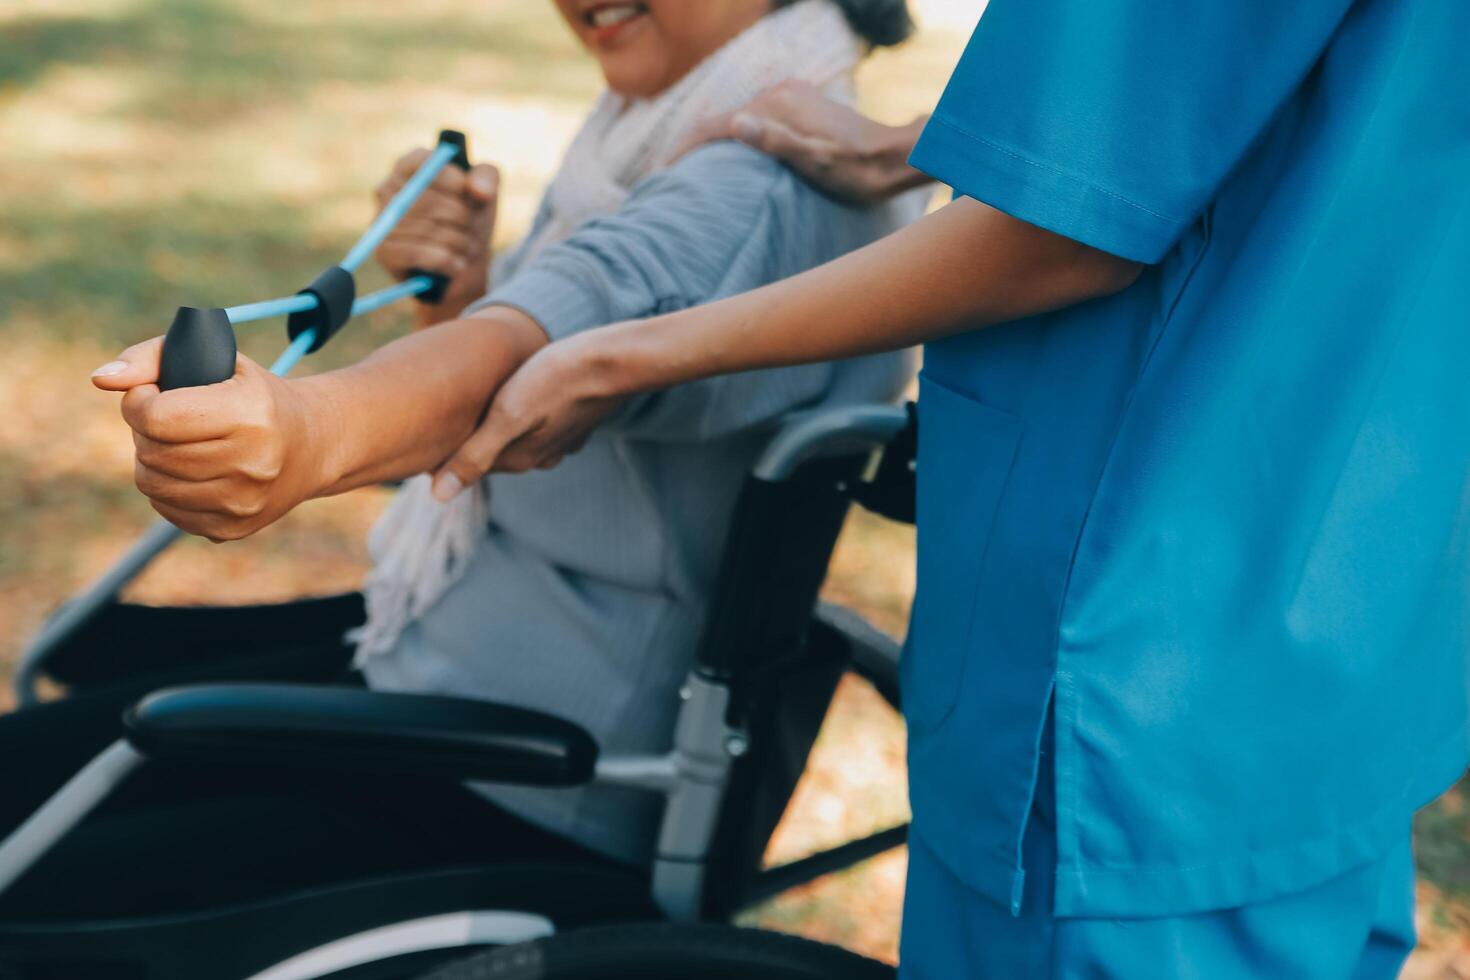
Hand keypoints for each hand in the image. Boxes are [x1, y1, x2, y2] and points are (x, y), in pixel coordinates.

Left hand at [91, 338, 328, 540]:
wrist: (313, 445)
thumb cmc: (252, 394)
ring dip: (152, 460)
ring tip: (177, 443)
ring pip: (152, 484)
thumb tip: (101, 378)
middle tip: (168, 418)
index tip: (151, 393)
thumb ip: (152, 356)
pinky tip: (191, 470)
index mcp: (251, 415)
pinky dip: (168, 487)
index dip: (138, 401)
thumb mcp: (216, 358)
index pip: (156, 416)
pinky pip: (166, 510)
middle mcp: (252, 463)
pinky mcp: (232, 528)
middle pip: (152, 452)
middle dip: (147, 431)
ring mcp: (243, 502)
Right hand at [374, 147, 500, 323]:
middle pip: (427, 199)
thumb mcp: (485, 192)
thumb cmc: (469, 220)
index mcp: (409, 167)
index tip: (468, 191)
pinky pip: (416, 253)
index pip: (421, 161)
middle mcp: (387, 189)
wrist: (462, 265)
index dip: (448, 176)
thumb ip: (487, 177)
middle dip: (461, 217)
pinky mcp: (383, 251)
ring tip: (467, 247)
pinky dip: (445, 261)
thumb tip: (478, 190)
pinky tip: (457, 264)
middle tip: (472, 228)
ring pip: (427, 229)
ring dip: (458, 242)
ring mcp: (381, 220)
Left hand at [429, 330, 626, 497]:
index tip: (419, 430)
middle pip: (493, 451)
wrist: (612, 363)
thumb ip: (474, 455)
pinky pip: (539, 423)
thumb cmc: (555, 380)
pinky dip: (525, 414)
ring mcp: (560, 439)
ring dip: (498, 425)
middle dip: (470, 438)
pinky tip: (521, 395)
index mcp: (518, 458)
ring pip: (517, 437)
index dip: (443, 449)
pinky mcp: (573, 421)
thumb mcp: (509, 415)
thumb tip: (437, 497)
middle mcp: (539, 456)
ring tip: (479, 403)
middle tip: (441, 414)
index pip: (468, 463)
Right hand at [677, 80, 929, 204]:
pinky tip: (732, 153)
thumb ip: (777, 142)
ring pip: (740, 117)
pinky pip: (758, 119)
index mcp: (776, 107)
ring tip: (692, 167)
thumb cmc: (858, 170)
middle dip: (694, 144)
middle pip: (724, 119)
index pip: (716, 125)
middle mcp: (780, 94)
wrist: (895, 157)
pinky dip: (738, 135)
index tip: (662, 173)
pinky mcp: (802, 104)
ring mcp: (792, 97)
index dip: (685, 149)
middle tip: (667, 174)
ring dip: (715, 140)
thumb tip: (735, 124)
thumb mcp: (817, 164)